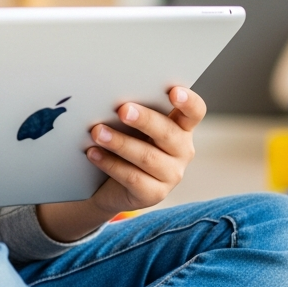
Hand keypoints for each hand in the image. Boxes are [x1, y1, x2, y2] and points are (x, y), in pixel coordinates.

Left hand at [36, 86, 205, 242]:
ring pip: (148, 157)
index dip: (188, 102)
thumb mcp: (132, 124)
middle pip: (168, 133)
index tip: (174, 91)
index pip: (194, 112)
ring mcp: (171, 175)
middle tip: (122, 110)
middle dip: (145, 120)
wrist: (109, 183)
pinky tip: (93, 153)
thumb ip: (131, 110)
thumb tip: (109, 94)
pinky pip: (133, 178)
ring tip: (97, 132)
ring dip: (120, 142)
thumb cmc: (124, 140)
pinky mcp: (154, 194)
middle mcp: (182, 150)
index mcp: (180, 126)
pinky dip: (110, 164)